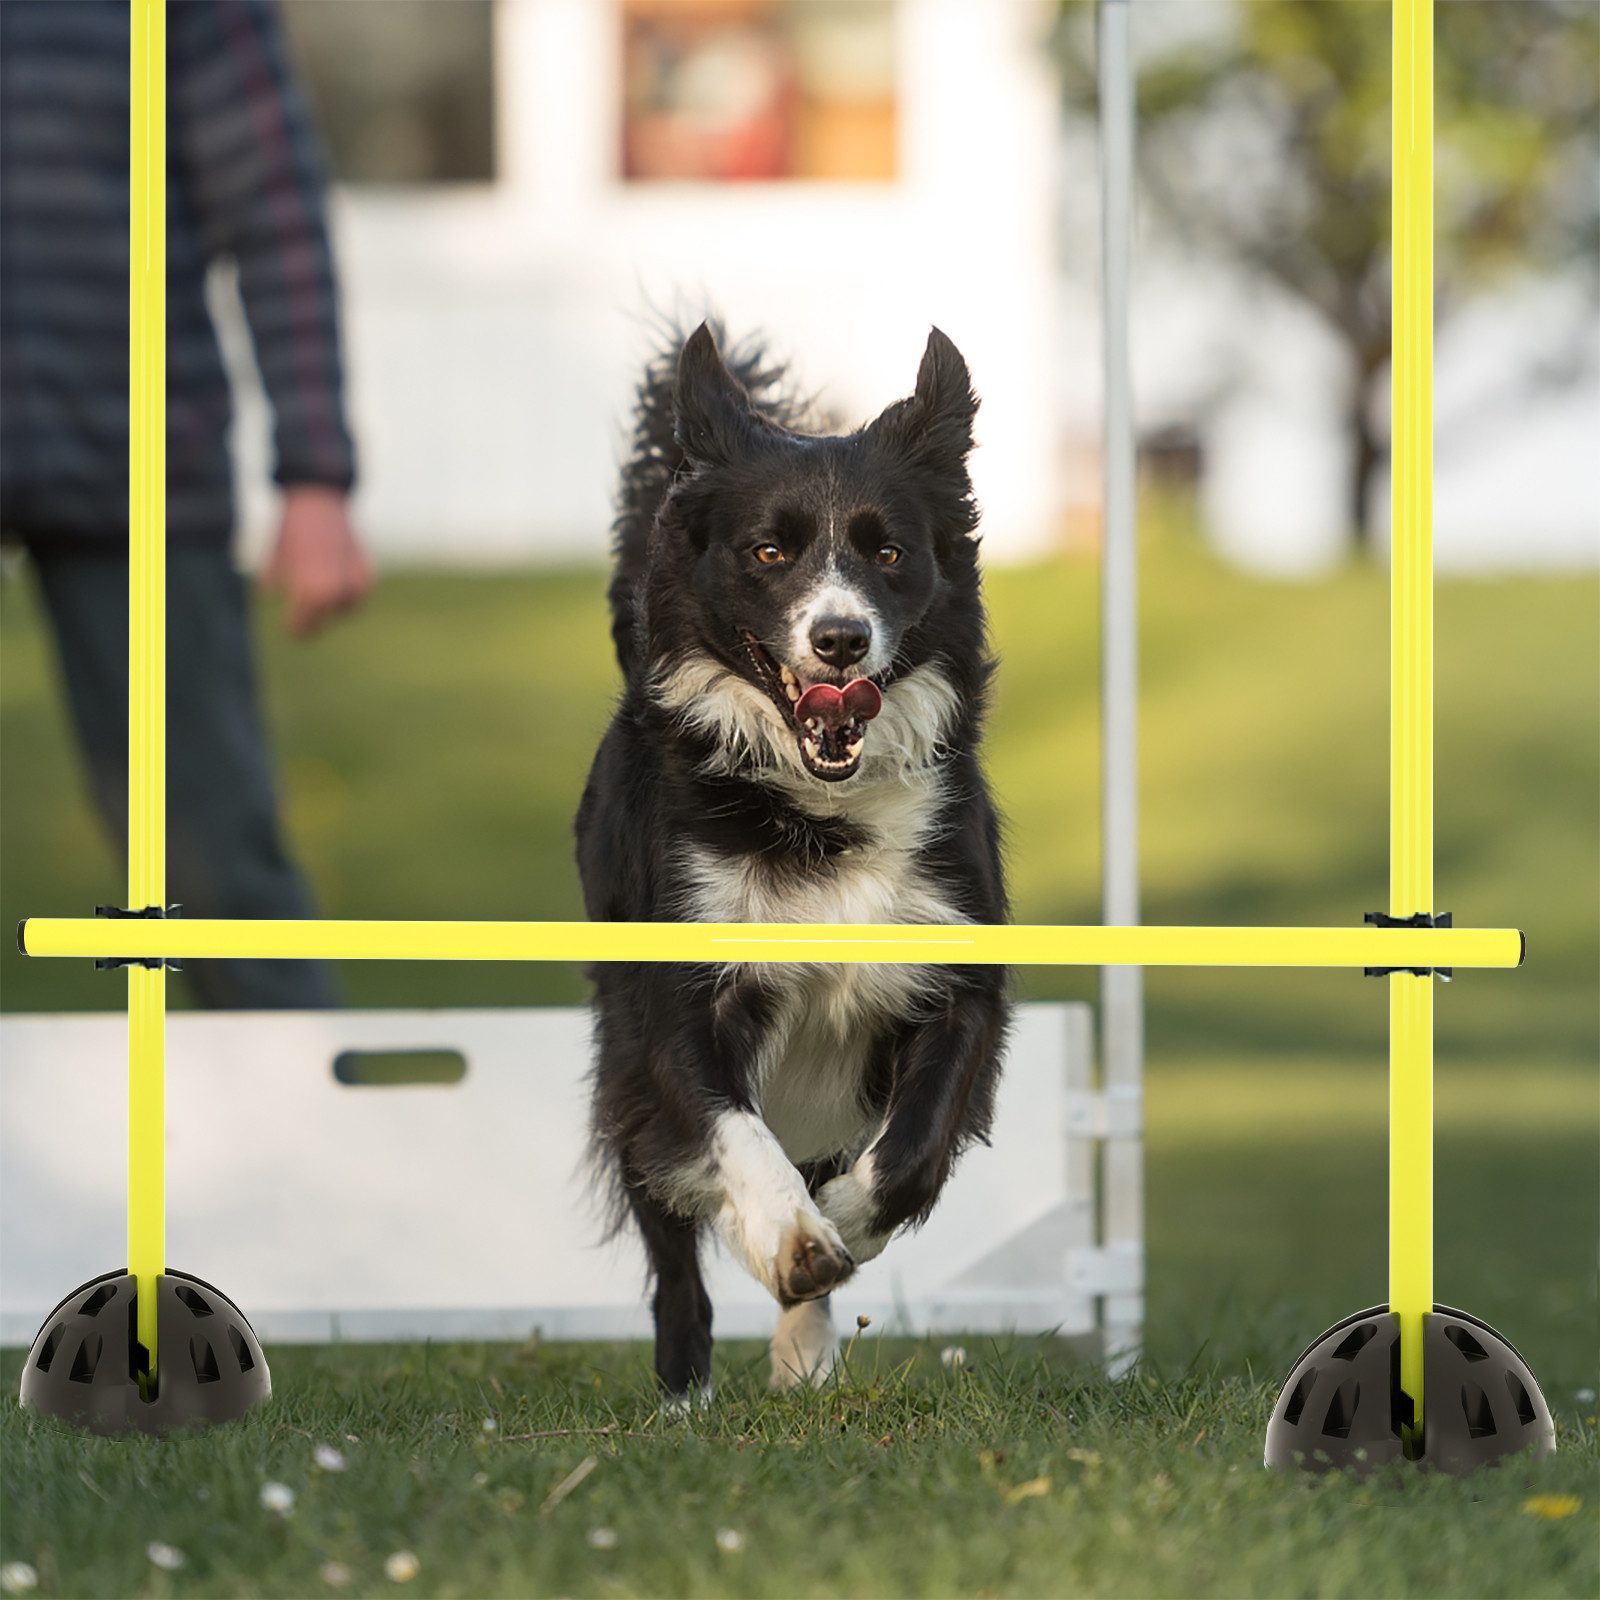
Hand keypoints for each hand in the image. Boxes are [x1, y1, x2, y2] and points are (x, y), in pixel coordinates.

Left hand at [261, 487, 373, 637]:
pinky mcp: (367, 567)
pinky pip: (360, 591)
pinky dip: (351, 594)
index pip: (303, 624)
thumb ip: (272, 581)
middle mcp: (335, 588)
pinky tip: (339, 590)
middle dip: (315, 624)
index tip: (292, 632)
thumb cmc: (291, 527)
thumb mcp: (274, 557)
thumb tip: (269, 596)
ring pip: (347, 606)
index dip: (296, 629)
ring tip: (322, 605)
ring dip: (335, 609)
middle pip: (325, 619)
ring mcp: (355, 578)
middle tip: (304, 627)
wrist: (318, 495)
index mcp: (310, 589)